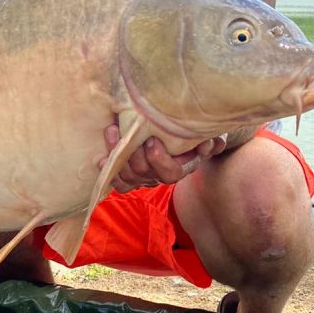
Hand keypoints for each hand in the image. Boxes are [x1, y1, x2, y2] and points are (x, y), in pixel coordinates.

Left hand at [99, 124, 228, 193]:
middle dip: (133, 153)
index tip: (151, 139)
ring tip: (112, 131)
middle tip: (124, 130)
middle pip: (144, 173)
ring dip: (117, 156)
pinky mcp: (131, 174)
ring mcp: (145, 176)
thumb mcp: (209, 133)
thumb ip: (212, 140)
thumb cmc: (196, 133)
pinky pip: (120, 182)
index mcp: (182, 167)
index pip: (170, 173)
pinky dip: (109, 171)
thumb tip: (208, 145)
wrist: (184, 136)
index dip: (159, 159)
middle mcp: (161, 175)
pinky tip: (101, 159)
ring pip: (129, 176)